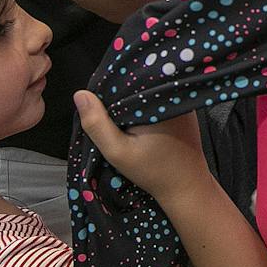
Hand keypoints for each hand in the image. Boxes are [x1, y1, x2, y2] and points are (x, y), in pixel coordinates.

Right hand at [75, 91, 208, 200]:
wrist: (186, 187)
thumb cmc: (154, 171)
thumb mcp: (118, 151)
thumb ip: (97, 124)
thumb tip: (80, 95)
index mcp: (156, 99)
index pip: (125, 79)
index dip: (107, 87)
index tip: (95, 100)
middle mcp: (172, 93)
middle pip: (136, 83)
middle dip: (119, 93)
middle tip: (104, 108)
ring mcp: (180, 100)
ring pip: (146, 91)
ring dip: (132, 100)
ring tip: (119, 113)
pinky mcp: (183, 109)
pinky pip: (157, 99)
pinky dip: (144, 106)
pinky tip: (136, 118)